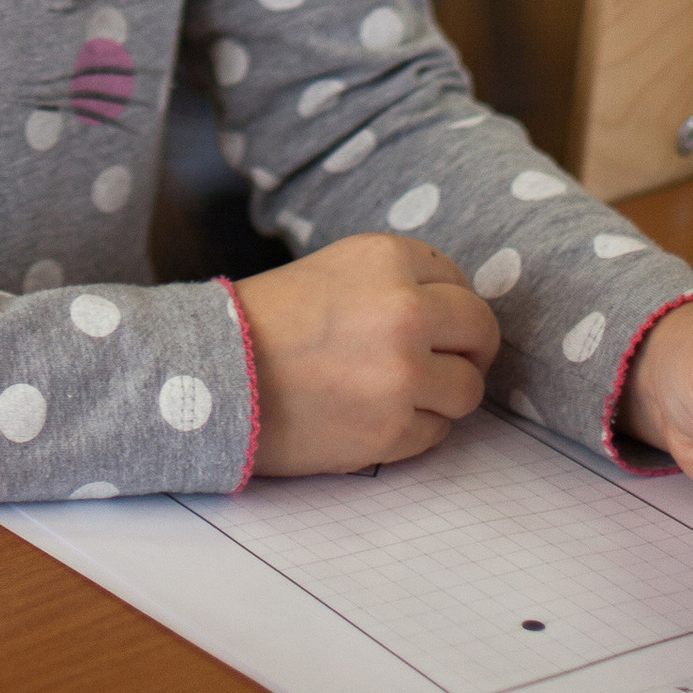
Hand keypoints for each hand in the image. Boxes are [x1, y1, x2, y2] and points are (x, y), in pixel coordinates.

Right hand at [235, 234, 501, 478]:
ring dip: (443, 395)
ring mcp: (403, 374)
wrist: (212, 375)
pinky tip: (374, 418)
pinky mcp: (392, 430)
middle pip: (480, 331)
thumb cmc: (266, 321)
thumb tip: (456, 315)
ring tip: (400, 394)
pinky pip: (438, 433)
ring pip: (468, 389)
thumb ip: (397, 283)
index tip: (436, 324)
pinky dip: (415, 430)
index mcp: (388, 258)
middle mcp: (405, 310)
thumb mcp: (335, 270)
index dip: (449, 307)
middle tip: (447, 363)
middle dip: (468, 350)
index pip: (459, 281)